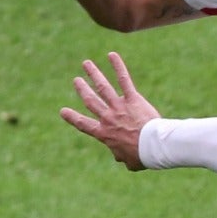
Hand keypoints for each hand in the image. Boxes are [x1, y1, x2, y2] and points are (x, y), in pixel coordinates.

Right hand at [61, 52, 158, 169]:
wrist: (153, 146)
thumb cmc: (142, 156)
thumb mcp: (129, 162)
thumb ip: (121, 157)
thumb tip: (120, 158)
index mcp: (104, 134)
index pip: (84, 124)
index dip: (72, 118)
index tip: (63, 111)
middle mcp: (108, 118)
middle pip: (91, 101)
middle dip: (82, 90)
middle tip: (77, 81)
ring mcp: (119, 107)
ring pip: (103, 87)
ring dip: (93, 73)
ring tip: (87, 64)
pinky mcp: (133, 99)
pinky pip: (124, 80)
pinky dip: (118, 66)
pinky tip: (112, 55)